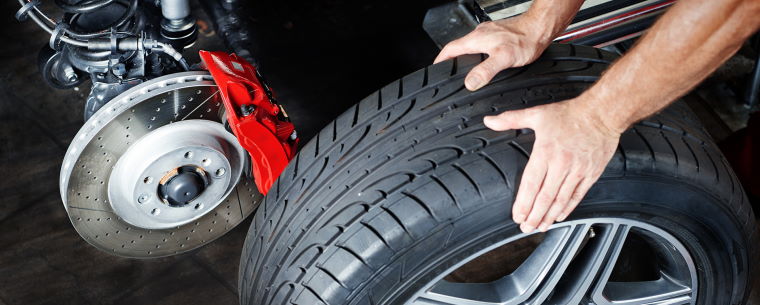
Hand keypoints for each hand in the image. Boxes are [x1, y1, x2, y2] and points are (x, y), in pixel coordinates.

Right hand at [434, 17, 552, 90]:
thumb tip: (469, 82)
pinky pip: (481, 44)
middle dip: (451, 60)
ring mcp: (489, 33)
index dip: (440, 60)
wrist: (540, 28)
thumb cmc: (525, 40)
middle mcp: (480, 34)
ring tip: (464, 69)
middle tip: (449, 72)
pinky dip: (478, 53)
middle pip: (458, 47)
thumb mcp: (503, 59)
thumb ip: (484, 71)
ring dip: (465, 56)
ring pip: (470, 45)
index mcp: (476, 39)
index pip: (449, 49)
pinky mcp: (498, 34)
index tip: (435, 69)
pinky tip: (485, 60)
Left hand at [483, 98, 622, 232]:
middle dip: (534, 216)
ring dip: (549, 216)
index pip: (531, 184)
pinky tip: (559, 216)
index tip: (517, 215)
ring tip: (540, 227)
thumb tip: (489, 121)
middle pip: (545, 197)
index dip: (523, 203)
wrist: (603, 113)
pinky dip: (568, 208)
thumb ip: (510, 119)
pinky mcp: (591, 174)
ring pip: (561, 200)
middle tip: (525, 228)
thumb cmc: (570, 114)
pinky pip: (578, 195)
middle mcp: (561, 164)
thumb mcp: (536, 114)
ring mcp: (578, 171)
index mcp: (545, 152)